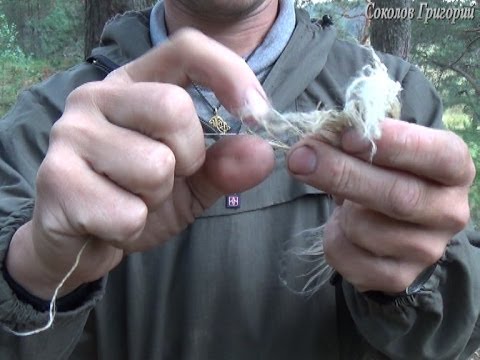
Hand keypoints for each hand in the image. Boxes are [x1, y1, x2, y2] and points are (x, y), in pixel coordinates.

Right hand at [6, 29, 273, 298]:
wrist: (80, 241)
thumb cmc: (135, 199)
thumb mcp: (190, 184)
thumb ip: (226, 166)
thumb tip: (263, 153)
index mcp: (132, 86)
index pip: (185, 49)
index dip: (228, 73)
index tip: (256, 113)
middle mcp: (95, 97)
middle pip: (175, 108)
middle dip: (188, 158)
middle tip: (166, 178)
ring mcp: (70, 134)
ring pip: (155, 167)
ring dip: (156, 200)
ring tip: (131, 200)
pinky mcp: (56, 179)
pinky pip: (129, 213)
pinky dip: (132, 228)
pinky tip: (109, 222)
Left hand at [287, 119, 474, 292]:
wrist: (391, 224)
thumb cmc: (384, 174)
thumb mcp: (376, 150)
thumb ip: (350, 142)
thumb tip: (310, 148)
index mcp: (453, 169)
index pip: (436, 155)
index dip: (393, 144)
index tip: (349, 135)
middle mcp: (449, 212)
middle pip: (398, 197)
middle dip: (342, 174)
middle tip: (301, 158)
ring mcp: (426, 250)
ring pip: (365, 230)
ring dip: (339, 212)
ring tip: (344, 204)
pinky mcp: (398, 277)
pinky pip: (348, 258)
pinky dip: (332, 238)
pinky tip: (343, 229)